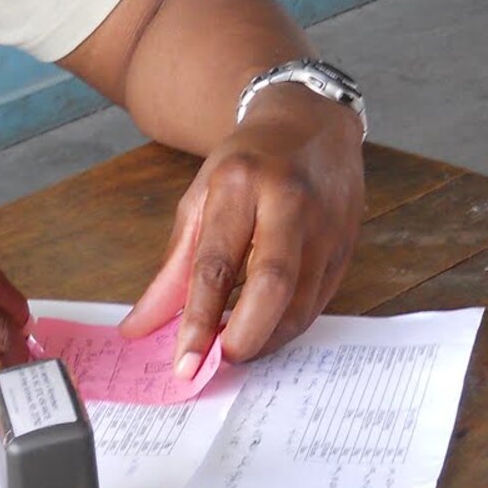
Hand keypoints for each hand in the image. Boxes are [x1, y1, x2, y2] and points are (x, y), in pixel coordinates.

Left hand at [121, 86, 362, 372]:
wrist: (311, 123)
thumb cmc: (248, 164)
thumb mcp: (199, 199)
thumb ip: (173, 268)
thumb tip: (141, 328)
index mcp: (240, 183)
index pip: (216, 264)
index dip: (199, 320)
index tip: (184, 364)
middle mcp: (288, 201)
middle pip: (272, 285)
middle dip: (244, 337)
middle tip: (219, 362)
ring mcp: (325, 224)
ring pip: (301, 304)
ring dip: (266, 339)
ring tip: (238, 347)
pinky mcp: (347, 245)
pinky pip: (318, 303)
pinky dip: (289, 326)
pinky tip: (267, 328)